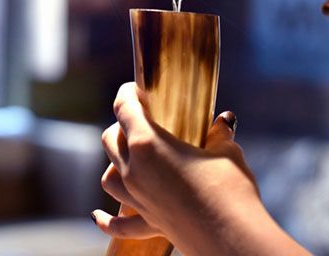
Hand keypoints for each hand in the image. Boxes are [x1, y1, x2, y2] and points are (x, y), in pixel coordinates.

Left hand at [92, 82, 309, 255]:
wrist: (231, 238)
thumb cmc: (229, 187)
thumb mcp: (227, 151)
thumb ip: (219, 134)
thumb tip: (224, 120)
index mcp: (148, 144)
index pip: (124, 109)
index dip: (127, 93)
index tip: (135, 89)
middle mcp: (134, 170)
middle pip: (110, 140)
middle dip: (121, 125)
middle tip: (140, 120)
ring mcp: (138, 199)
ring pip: (108, 176)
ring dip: (113, 162)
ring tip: (126, 156)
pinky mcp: (149, 223)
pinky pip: (119, 223)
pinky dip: (107, 219)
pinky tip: (96, 216)